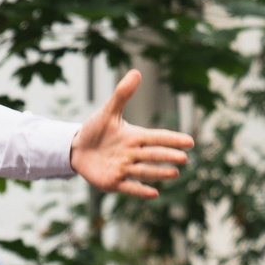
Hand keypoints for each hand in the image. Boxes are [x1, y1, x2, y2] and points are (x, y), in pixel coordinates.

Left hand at [69, 69, 191, 198]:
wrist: (75, 149)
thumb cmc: (95, 130)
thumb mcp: (107, 112)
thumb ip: (122, 95)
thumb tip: (136, 72)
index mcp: (134, 137)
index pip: (157, 137)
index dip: (172, 139)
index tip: (189, 141)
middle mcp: (132, 154)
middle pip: (152, 154)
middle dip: (167, 156)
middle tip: (183, 157)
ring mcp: (123, 169)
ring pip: (144, 171)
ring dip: (158, 172)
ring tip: (174, 172)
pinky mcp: (112, 182)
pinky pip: (129, 187)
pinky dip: (140, 190)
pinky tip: (154, 193)